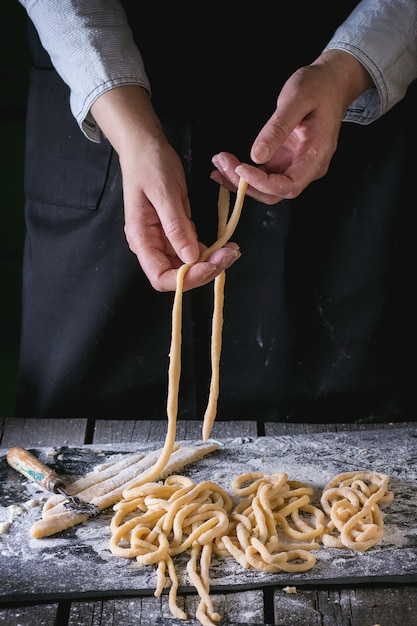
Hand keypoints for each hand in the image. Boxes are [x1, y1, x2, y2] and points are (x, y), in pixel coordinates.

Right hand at [91, 86, 239, 290]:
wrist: (145, 145)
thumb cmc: (150, 164)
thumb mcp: (165, 192)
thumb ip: (176, 226)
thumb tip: (190, 258)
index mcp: (142, 238)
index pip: (160, 277)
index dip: (186, 279)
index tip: (210, 265)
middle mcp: (151, 244)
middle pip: (176, 275)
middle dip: (204, 271)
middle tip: (229, 254)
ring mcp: (163, 239)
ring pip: (187, 265)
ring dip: (210, 263)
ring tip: (232, 250)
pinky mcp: (175, 231)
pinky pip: (192, 250)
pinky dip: (209, 251)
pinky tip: (224, 244)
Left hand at [211, 49, 372, 204]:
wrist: (331, 83)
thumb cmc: (318, 87)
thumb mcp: (297, 100)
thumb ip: (278, 129)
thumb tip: (257, 156)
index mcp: (316, 156)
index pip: (288, 186)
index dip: (262, 183)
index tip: (238, 168)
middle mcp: (308, 169)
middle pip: (274, 193)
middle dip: (245, 184)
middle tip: (222, 164)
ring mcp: (296, 167)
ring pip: (266, 189)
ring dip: (241, 181)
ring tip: (219, 164)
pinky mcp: (286, 162)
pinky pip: (264, 177)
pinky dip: (244, 175)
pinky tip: (225, 166)